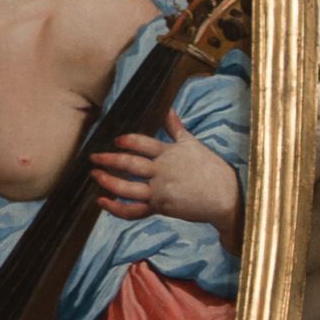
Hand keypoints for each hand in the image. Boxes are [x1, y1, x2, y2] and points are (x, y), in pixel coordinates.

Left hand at [91, 128, 240, 228]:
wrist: (227, 197)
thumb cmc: (212, 170)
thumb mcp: (194, 144)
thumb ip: (177, 129)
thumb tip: (169, 110)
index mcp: (169, 152)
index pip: (142, 143)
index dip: (127, 141)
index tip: (116, 140)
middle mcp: (161, 170)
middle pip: (129, 163)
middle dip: (109, 160)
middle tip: (93, 157)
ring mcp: (160, 190)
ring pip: (127, 187)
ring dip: (108, 181)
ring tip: (94, 176)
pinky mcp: (161, 207)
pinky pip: (134, 209)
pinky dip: (116, 208)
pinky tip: (103, 203)